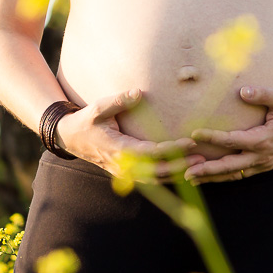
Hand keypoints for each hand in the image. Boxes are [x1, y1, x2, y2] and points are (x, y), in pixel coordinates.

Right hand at [57, 89, 206, 180]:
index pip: (151, 152)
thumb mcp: (98, 108)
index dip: (172, 149)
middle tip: (202, 159)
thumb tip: (138, 92)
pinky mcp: (125, 174)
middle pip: (157, 172)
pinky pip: (149, 180)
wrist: (69, 138)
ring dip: (176, 174)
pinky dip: (166, 177)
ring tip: (198, 167)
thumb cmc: (85, 121)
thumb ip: (119, 101)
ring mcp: (124, 173)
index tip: (190, 142)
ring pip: (154, 180)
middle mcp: (123, 165)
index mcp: (119, 149)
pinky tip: (181, 171)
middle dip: (180, 166)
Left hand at [182, 85, 272, 183]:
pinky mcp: (264, 166)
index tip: (193, 134)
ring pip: (234, 174)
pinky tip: (209, 178)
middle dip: (206, 169)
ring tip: (189, 179)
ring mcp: (264, 164)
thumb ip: (263, 94)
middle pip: (229, 166)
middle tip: (185, 172)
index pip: (232, 140)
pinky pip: (241, 175)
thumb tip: (243, 90)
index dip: (212, 137)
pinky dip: (224, 177)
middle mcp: (262, 156)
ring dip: (212, 177)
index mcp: (264, 139)